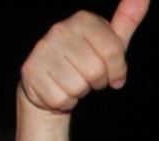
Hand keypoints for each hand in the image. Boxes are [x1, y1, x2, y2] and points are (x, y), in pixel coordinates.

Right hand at [19, 0, 147, 115]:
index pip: (113, 51)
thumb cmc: (88, 60)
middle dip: (98, 81)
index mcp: (83, 20)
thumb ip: (127, 20)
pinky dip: (65, 101)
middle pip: (96, 71)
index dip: (117, 69)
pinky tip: (59, 88)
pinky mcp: (30, 71)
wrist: (52, 80)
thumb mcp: (112, 42)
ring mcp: (43, 49)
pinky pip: (61, 98)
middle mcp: (60, 29)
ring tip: (74, 80)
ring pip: (78, 86)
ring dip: (81, 91)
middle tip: (90, 77)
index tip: (112, 72)